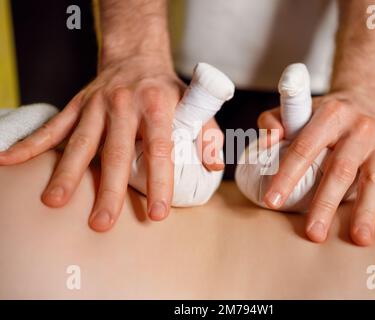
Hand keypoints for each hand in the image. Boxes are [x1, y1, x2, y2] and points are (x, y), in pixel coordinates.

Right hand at [0, 55, 222, 230]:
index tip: (158, 212)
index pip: (160, 149)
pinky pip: (53, 125)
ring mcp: (97, 105)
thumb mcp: (195, 105)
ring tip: (55, 201)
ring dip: (67, 172)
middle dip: (107, 188)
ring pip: (80, 141)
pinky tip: (9, 160)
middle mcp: (125, 105)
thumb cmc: (167, 88)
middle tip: (101, 222)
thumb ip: (208, 136)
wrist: (137, 56)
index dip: (160, 182)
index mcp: (158, 106)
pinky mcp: (78, 104)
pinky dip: (31, 143)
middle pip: (115, 151)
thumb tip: (213, 168)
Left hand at [258, 87, 374, 245]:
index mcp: (330, 115)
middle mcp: (359, 129)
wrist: (366, 99)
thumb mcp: (298, 109)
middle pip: (340, 170)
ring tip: (359, 238)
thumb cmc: (326, 112)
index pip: (304, 148)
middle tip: (313, 233)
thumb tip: (266, 142)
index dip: (287, 174)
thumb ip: (274, 121)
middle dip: (325, 203)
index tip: (273, 200)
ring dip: (366, 211)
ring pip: (373, 181)